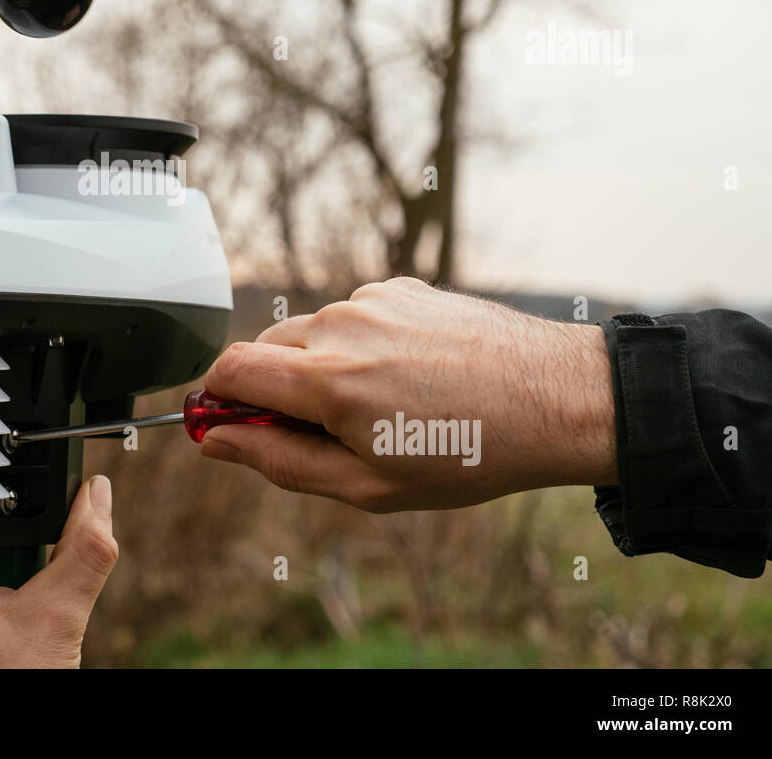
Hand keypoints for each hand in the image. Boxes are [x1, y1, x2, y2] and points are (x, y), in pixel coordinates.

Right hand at [199, 278, 617, 510]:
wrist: (555, 397)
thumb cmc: (469, 452)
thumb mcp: (368, 484)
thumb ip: (281, 461)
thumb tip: (219, 441)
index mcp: (328, 381)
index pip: (229, 370)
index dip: (216, 400)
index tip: (225, 425)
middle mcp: (341, 325)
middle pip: (264, 349)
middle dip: (272, 390)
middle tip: (320, 434)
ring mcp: (371, 299)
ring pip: (310, 333)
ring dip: (320, 368)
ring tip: (383, 406)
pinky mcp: (399, 286)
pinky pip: (351, 316)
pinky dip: (358, 344)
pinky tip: (407, 375)